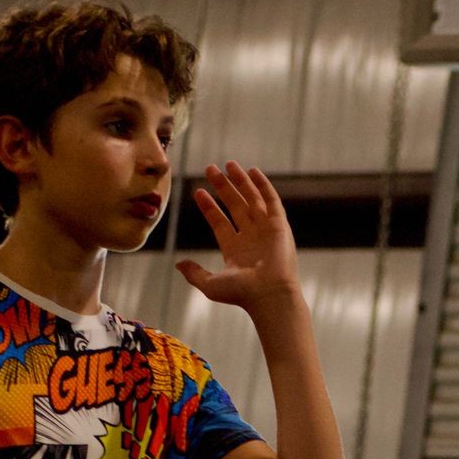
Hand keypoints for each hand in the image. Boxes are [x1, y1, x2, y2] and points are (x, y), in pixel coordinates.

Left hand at [175, 162, 300, 314]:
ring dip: (241, 181)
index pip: (219, 221)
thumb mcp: (210, 284)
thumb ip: (194, 273)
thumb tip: (178, 264)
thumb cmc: (242, 293)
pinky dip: (263, 186)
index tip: (199, 191)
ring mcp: (265, 230)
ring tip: (229, 164)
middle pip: (235, 205)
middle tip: (210, 169)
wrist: (269, 294)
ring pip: (251, 199)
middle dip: (223, 187)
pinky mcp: (279, 226)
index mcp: (235, 250)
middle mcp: (250, 238)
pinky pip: (271, 201)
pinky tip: (252, 171)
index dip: (209, 206)